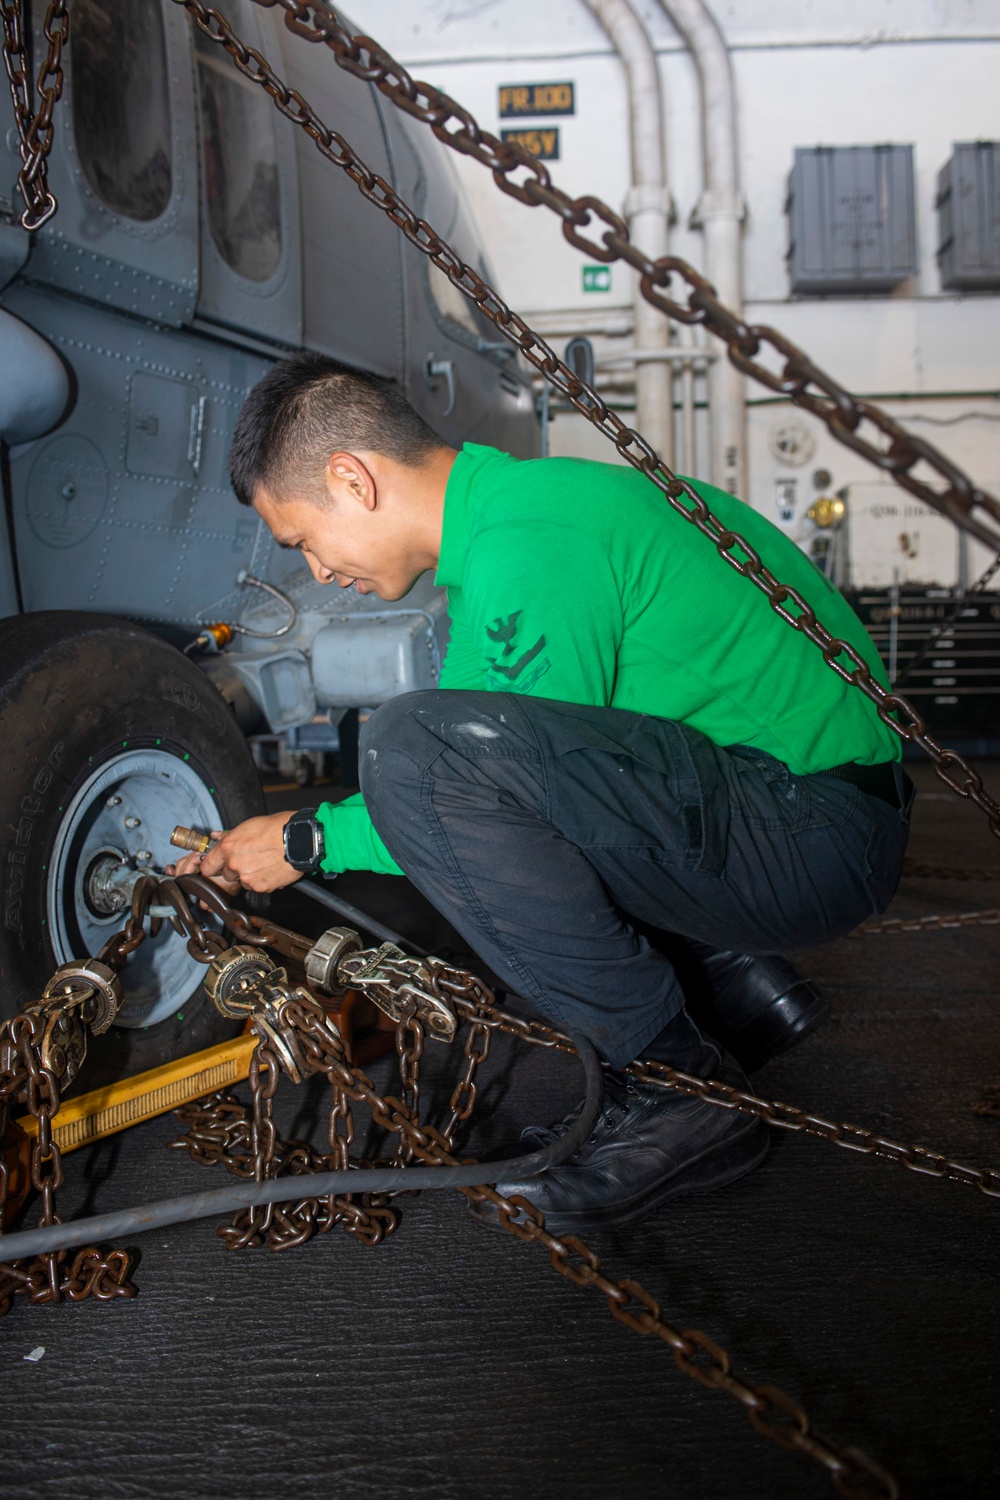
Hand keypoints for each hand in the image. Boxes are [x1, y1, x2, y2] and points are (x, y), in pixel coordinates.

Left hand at [164, 811, 301, 893]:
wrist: (300, 839)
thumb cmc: (276, 828)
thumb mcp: (248, 826)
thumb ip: (230, 835)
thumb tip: (217, 836)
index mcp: (228, 847)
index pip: (207, 866)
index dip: (212, 866)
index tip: (217, 865)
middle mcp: (235, 864)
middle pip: (227, 875)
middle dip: (235, 869)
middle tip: (250, 859)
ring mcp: (248, 878)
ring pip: (243, 881)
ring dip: (250, 875)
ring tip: (264, 862)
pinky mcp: (261, 887)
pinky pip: (257, 887)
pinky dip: (262, 880)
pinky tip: (271, 869)